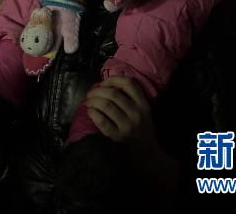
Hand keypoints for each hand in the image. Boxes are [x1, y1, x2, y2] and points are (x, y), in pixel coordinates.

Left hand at [86, 77, 178, 197]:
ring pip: (106, 105)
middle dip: (98, 90)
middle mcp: (136, 113)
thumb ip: (130, 98)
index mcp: (143, 104)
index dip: (113, 79)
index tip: (103, 82)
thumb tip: (105, 85)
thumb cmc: (141, 129)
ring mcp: (127, 126)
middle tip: (90, 93)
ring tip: (89, 102)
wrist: (146, 154)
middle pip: (113, 94)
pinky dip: (93, 114)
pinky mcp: (118, 137)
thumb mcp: (143, 111)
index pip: (129, 84)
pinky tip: (90, 112)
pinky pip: (102, 121)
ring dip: (93, 101)